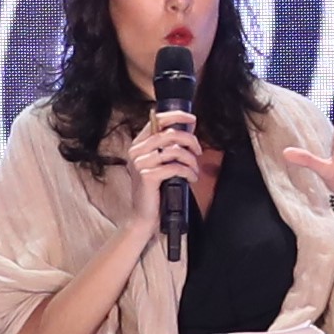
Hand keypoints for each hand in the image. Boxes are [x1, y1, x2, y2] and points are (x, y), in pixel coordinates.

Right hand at [116, 116, 219, 232]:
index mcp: (138, 144)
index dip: (177, 116)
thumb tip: (188, 130)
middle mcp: (136, 151)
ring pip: (175, 151)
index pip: (156, 120)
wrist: (143, 216)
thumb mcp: (160, 164)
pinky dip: (188, 172)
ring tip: (194, 170)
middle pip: (170, 134)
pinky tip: (191, 178)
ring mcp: (140, 163)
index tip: (192, 119)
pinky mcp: (147, 176)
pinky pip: (175, 167)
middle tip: (198, 152)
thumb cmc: (155, 190)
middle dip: (190, 141)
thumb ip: (169, 147)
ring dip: (191, 160)